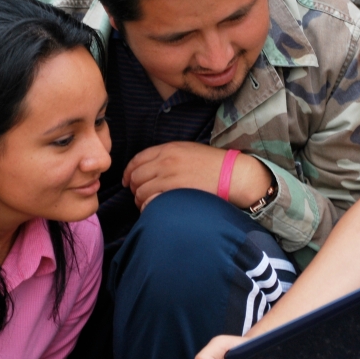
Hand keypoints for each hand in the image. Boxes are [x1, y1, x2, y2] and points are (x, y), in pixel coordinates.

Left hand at [123, 142, 271, 210]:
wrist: (231, 174)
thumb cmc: (213, 165)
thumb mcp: (189, 150)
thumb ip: (168, 156)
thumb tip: (151, 169)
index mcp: (168, 148)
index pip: (137, 159)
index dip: (129, 172)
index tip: (128, 182)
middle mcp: (165, 160)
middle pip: (136, 176)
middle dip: (134, 188)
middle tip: (140, 196)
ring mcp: (168, 176)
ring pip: (140, 191)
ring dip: (140, 200)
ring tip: (148, 205)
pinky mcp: (173, 191)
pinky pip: (149, 201)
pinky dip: (148, 207)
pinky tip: (154, 210)